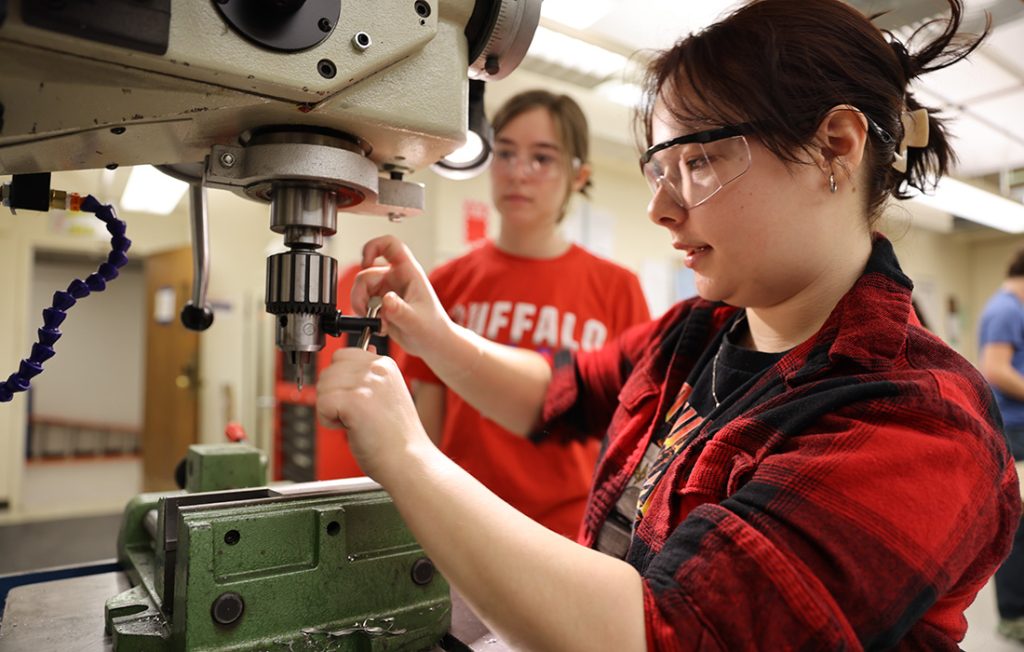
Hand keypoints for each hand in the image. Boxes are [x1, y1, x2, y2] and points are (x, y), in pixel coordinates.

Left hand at [316, 347, 430, 478]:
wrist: (408, 461)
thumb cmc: (397, 437)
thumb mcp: (388, 394)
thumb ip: (371, 375)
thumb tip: (363, 352)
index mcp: (385, 364)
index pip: (342, 355)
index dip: (340, 381)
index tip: (355, 400)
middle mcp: (376, 369)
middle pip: (328, 371)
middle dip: (333, 395)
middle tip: (357, 415)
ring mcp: (367, 383)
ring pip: (322, 387)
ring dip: (330, 408)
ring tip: (355, 422)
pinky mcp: (355, 401)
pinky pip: (321, 403)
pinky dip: (328, 420)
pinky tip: (349, 428)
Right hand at [352, 235, 452, 358]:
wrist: (432, 344)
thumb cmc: (433, 328)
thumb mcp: (416, 321)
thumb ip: (400, 311)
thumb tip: (385, 300)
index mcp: (408, 272)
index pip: (390, 245)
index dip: (373, 247)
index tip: (365, 263)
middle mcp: (396, 278)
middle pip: (366, 273)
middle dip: (360, 293)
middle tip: (364, 312)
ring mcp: (387, 290)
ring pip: (362, 289)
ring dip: (361, 306)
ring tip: (376, 323)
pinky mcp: (381, 304)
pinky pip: (363, 304)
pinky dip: (366, 316)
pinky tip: (379, 326)